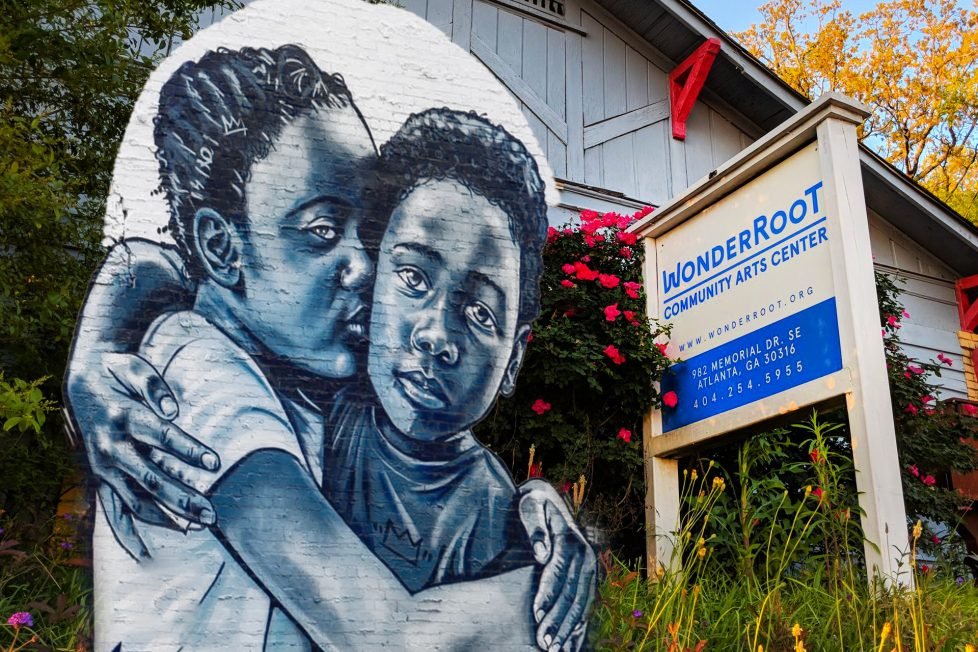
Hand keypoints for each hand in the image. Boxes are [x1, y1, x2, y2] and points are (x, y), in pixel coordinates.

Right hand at [66, 352, 220, 531]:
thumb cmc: (118, 374)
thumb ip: (153, 387)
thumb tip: (172, 409)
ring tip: (198, 527)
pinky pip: (112, 511)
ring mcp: (105, 467)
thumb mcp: (135, 368)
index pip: (162, 436)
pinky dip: (127, 534)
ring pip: (137, 499)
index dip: (188, 449)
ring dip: (166, 516)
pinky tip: (145, 555)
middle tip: (212, 513)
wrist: (81, 382)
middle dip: (182, 498)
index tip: (215, 462)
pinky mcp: (101, 478)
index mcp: (124, 418)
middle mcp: (112, 447)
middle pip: (152, 478)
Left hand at [519, 480, 595, 651]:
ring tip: (555, 649)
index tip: (535, 615)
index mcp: (570, 539)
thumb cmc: (532, 505)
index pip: (558, 572)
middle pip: (571, 593)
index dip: (547, 595)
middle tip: (544, 643)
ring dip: (569, 630)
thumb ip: (533, 525)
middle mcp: (585, 556)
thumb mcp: (529, 505)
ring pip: (581, 604)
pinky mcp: (588, 578)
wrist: (547, 500)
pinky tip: (571, 644)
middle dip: (558, 620)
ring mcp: (589, 569)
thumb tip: (541, 553)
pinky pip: (585, 605)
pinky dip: (579, 626)